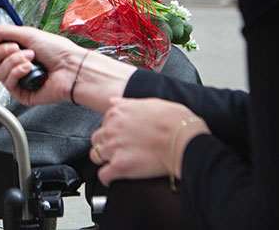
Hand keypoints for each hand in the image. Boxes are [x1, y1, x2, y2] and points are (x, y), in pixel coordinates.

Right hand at [0, 24, 87, 105]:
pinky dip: (17, 72)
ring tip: (31, 58)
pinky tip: (29, 68)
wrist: (71, 67)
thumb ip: (2, 32)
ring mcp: (18, 79)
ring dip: (14, 61)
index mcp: (16, 48)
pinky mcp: (21, 93)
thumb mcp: (27, 33)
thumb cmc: (58, 50)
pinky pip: (7, 83)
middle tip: (17, 47)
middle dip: (2, 52)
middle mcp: (15, 63)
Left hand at [89, 97, 209, 186]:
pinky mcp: (120, 166)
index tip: (121, 137)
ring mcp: (114, 147)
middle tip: (119, 150)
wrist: (183, 138)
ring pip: (95, 156)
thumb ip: (127, 102)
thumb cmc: (173, 120)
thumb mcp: (149, 101)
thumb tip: (113, 101)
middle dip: (105, 144)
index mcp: (118, 111)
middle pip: (97, 139)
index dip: (112, 131)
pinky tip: (115, 177)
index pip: (104, 123)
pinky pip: (103, 175)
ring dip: (105, 160)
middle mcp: (112, 128)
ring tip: (116, 163)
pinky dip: (107, 178)